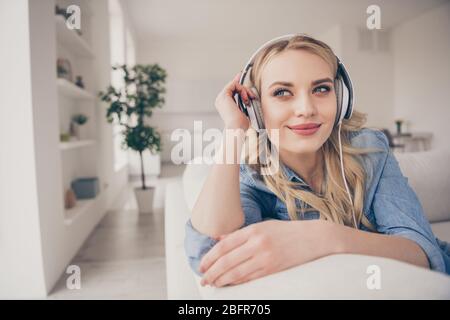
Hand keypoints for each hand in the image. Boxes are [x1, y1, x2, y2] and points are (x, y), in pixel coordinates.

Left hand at [199, 219, 334, 286]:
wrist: (313, 238)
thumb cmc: (286, 231)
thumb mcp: (263, 226)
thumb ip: (240, 234)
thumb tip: (219, 240)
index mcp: (253, 230)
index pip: (224, 246)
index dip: (209, 257)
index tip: (201, 265)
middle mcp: (257, 244)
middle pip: (227, 261)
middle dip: (212, 272)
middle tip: (203, 279)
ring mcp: (266, 258)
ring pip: (236, 273)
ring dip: (221, 280)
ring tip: (213, 284)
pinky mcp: (273, 269)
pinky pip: (250, 279)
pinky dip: (237, 283)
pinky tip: (229, 284)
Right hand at [215, 72, 255, 130]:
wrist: (236, 128)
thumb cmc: (241, 125)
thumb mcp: (244, 112)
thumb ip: (244, 103)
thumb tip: (249, 97)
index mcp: (224, 104)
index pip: (232, 90)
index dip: (240, 86)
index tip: (247, 83)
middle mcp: (221, 100)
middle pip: (234, 87)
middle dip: (245, 90)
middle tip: (252, 97)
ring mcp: (221, 97)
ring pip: (235, 85)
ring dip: (245, 90)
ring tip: (249, 99)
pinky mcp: (224, 95)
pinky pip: (234, 84)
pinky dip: (242, 89)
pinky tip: (246, 97)